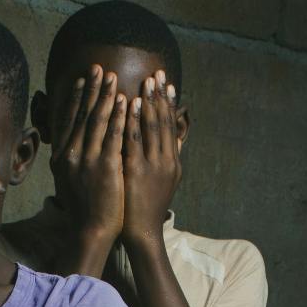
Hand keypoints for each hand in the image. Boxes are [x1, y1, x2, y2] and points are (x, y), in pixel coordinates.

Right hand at [50, 66, 126, 249]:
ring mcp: (87, 160)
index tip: (82, 80)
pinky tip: (126, 101)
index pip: (68, 121)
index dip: (76, 98)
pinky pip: (114, 136)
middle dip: (91, 90)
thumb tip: (72, 147)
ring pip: (97, 121)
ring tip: (113, 76)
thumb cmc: (84, 211)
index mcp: (61, 158)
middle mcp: (71, 155)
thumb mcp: (69, 182)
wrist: (90, 231)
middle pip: (82, 115)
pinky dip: (120, 116)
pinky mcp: (105, 167)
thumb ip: (71, 161)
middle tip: (98, 68)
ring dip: (106, 96)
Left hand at [121, 75, 181, 247]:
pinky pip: (133, 139)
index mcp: (173, 162)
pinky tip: (129, 103)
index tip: (167, 83)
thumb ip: (170, 157)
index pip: (171, 126)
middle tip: (157, 73)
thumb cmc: (148, 207)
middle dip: (160, 96)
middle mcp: (166, 161)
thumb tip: (177, 138)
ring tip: (145, 81)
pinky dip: (132, 119)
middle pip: (164, 122)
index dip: (169, 103)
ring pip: (151, 127)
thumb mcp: (165, 181)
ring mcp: (152, 165)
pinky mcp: (136, 170)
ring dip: (148, 102)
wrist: (141, 232)